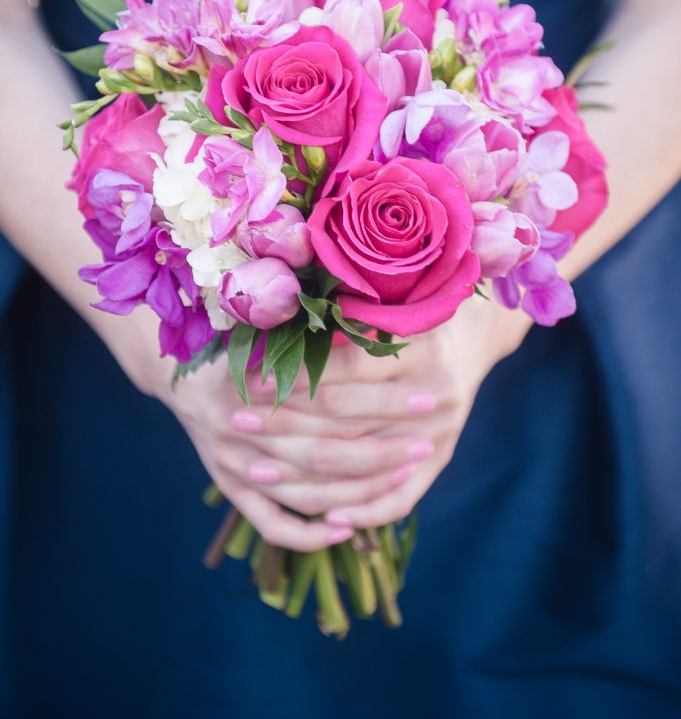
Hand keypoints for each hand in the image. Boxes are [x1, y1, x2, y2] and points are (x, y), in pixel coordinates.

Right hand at [108, 305, 449, 549]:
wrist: (178, 373)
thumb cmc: (239, 340)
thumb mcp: (272, 325)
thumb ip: (315, 331)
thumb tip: (381, 326)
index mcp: (251, 377)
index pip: (331, 396)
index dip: (381, 399)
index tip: (425, 395)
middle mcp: (237, 424)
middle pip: (324, 448)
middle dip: (381, 448)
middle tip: (426, 440)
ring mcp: (231, 462)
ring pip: (307, 489)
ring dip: (360, 489)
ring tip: (404, 475)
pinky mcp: (227, 487)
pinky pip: (271, 522)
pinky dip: (309, 532)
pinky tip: (347, 528)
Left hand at [206, 293, 530, 533]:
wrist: (469, 343)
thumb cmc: (415, 314)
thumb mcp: (389, 307)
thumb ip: (345, 321)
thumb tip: (275, 330)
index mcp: (424, 351)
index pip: (347, 369)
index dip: (296, 374)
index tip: (249, 378)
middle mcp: (436, 398)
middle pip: (346, 421)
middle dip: (285, 423)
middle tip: (236, 420)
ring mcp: (439, 437)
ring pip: (362, 468)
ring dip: (305, 474)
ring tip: (254, 470)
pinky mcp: (439, 466)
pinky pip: (396, 501)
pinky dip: (358, 511)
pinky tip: (318, 515)